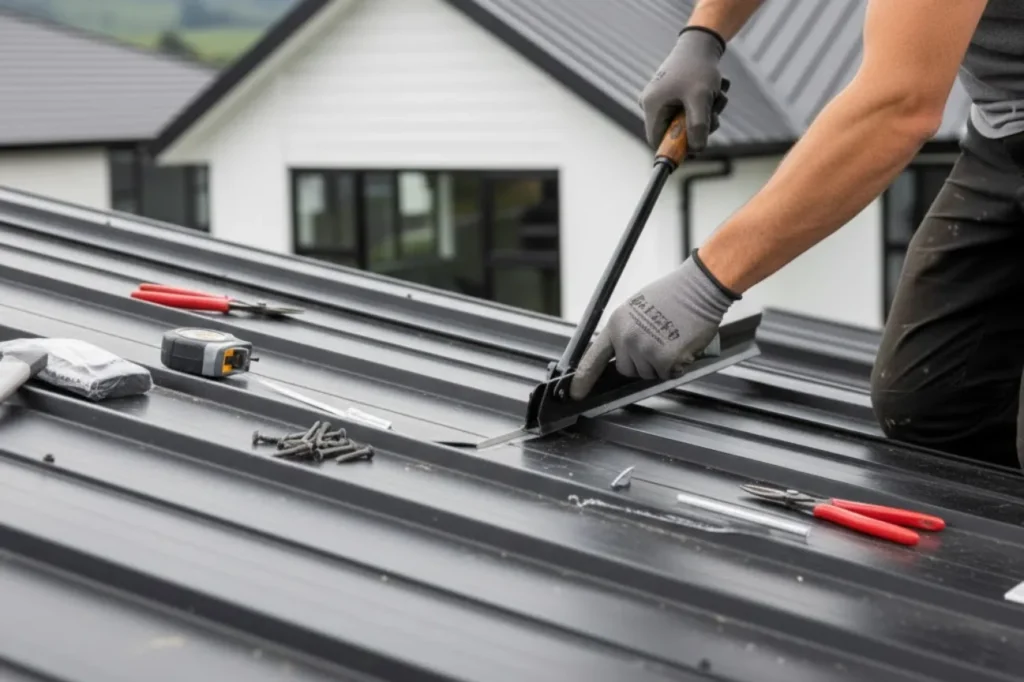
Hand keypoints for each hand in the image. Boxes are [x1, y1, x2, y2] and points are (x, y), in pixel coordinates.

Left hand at [568, 252, 739, 400]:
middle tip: (656, 344)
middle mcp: (626, 338)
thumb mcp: (636, 308)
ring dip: (659, 365)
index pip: (593, 356)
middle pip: (626, 369)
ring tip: (670, 341)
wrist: (698, 289)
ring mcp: (645, 349)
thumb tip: (622, 354)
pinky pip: (667, 374)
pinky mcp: (664, 359)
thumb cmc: (673, 294)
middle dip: (640, 363)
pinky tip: (681, 346)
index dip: (583, 378)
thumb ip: (625, 331)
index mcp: (616, 324)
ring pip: (647, 374)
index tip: (576, 393)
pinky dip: (676, 366)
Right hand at [639, 27, 730, 152]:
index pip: (657, 141)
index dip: (676, 149)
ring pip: (686, 122)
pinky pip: (689, 111)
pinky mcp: (673, 96)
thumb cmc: (698, 68)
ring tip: (716, 96)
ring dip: (706, 114)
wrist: (701, 42)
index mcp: (652, 106)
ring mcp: (662, 99)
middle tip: (714, 116)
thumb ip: (698, 126)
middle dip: (698, 126)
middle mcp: (652, 104)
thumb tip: (697, 150)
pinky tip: (713, 90)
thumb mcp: (701, 99)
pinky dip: (704, 105)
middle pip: (674, 132)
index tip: (696, 149)